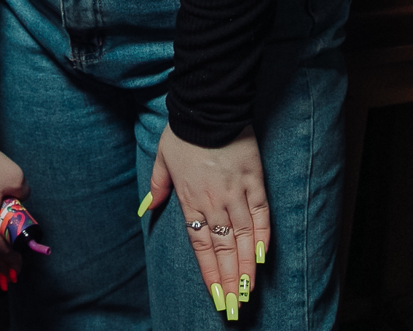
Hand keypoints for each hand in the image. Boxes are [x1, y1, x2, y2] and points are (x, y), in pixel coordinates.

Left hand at [146, 124, 269, 318]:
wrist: (208, 107)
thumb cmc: (183, 132)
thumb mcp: (162, 158)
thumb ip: (158, 186)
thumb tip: (148, 207)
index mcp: (190, 199)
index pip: (200, 246)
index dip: (209, 273)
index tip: (215, 295)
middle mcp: (213, 202)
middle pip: (223, 249)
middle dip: (228, 280)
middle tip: (235, 306)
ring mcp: (236, 193)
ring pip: (243, 238)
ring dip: (246, 266)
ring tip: (249, 291)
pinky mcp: (255, 181)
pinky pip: (261, 215)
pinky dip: (263, 236)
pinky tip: (264, 257)